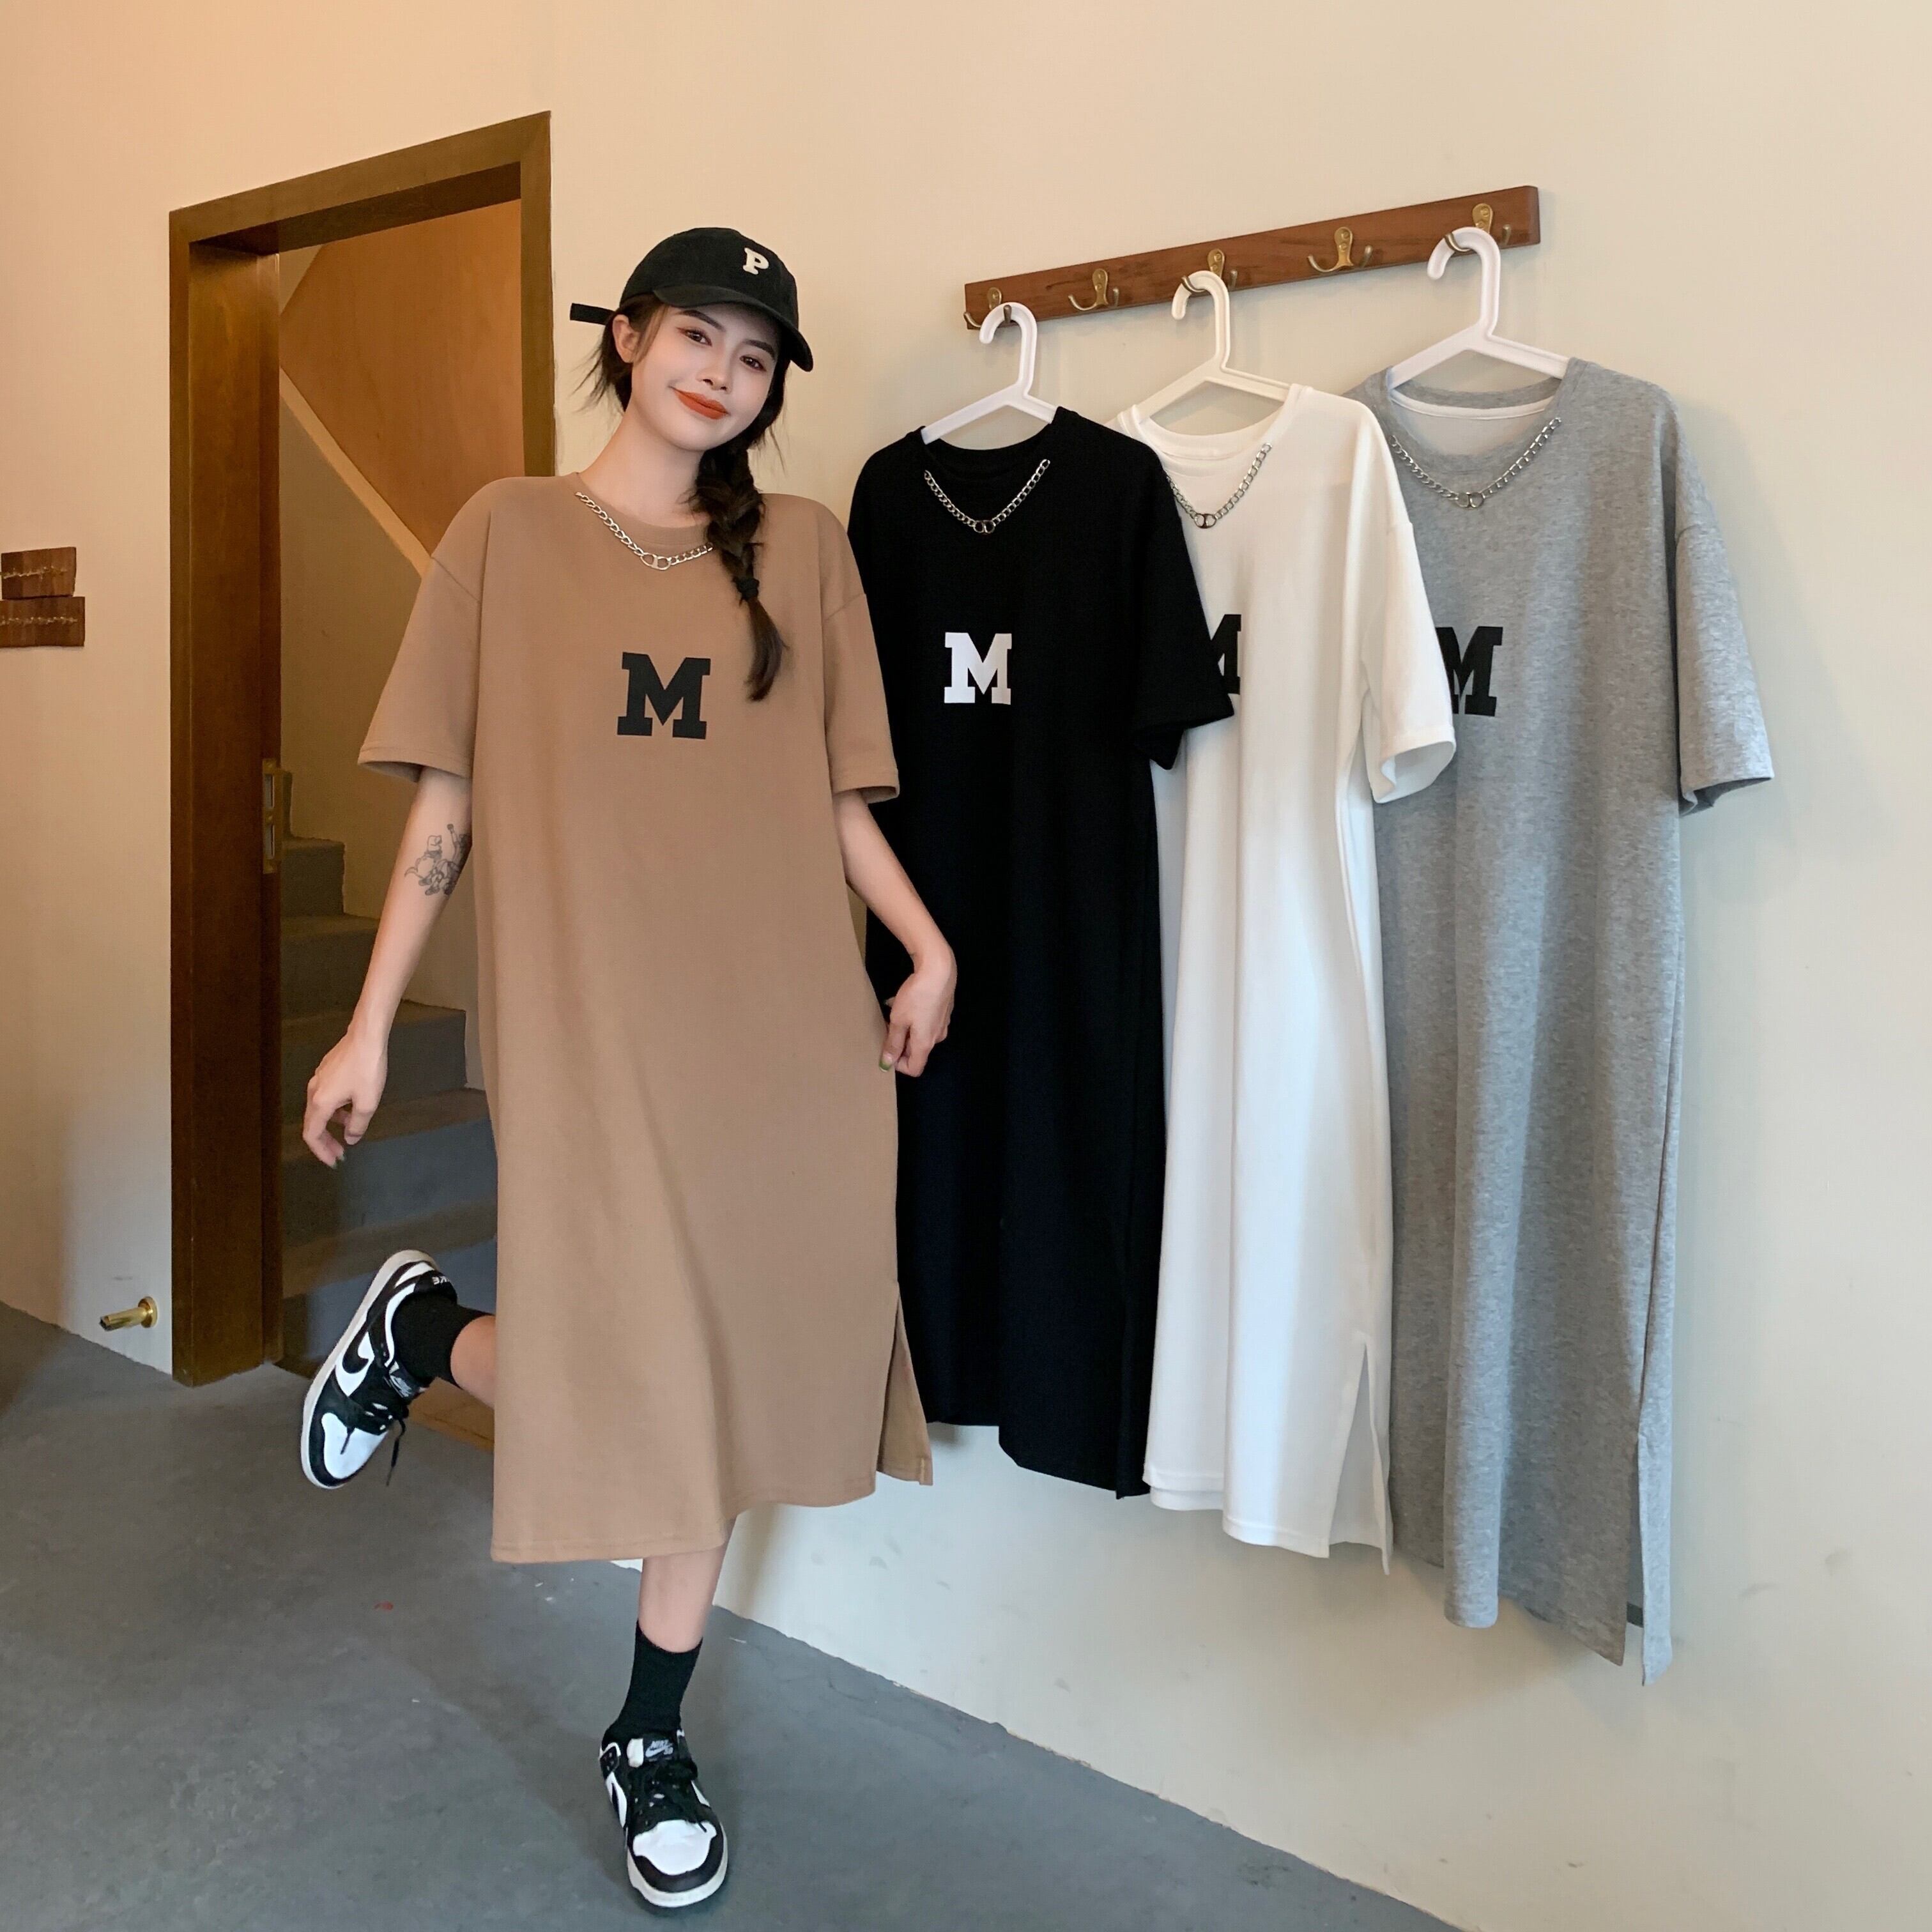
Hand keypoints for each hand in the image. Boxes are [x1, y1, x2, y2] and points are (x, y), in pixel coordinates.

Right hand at [302, 1025, 388, 1166]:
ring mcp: (318, 1079)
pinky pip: (325, 1098)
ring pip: (320, 1110)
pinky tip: (350, 1109)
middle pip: (313, 1124)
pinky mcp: (326, 1071)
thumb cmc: (367, 1069)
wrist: (366, 1036)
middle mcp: (314, 1091)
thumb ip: (357, 1125)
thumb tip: (350, 1138)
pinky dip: (334, 1110)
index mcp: (320, 1102)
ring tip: (348, 1132)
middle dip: (325, 1142)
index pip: (312, 1135)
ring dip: (331, 1125)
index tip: (334, 1162)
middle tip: (339, 1154)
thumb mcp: (367, 1103)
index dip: (321, 1151)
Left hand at [881, 945, 955, 1076]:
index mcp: (926, 1043)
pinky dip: (913, 1016)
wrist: (939, 970)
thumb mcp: (898, 1020)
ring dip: (905, 1027)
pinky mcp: (943, 1010)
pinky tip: (904, 1001)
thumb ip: (893, 1043)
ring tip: (892, 1011)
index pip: (914, 1068)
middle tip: (886, 1027)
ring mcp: (942, 1023)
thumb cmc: (917, 996)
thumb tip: (887, 1063)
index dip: (899, 1065)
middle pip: (916, 1050)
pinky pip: (926, 1021)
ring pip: (920, 1034)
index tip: (886, 1050)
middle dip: (899, 1042)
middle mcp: (937, 1037)